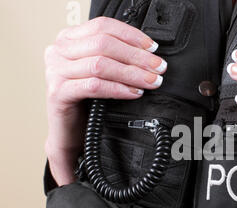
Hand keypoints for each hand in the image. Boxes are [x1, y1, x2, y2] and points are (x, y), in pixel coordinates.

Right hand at [45, 17, 166, 185]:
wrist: (69, 131)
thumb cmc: (86, 101)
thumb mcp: (101, 73)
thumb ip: (115, 58)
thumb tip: (149, 56)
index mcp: (69, 39)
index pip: (103, 26)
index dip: (132, 36)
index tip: (153, 49)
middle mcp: (59, 51)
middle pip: (103, 44)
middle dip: (136, 56)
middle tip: (158, 67)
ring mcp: (56, 71)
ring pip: (100, 65)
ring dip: (131, 73)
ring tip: (151, 81)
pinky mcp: (58, 93)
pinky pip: (94, 86)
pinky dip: (118, 89)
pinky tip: (133, 93)